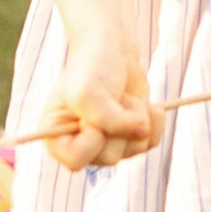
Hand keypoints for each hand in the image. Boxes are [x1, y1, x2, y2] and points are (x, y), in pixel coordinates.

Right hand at [38, 39, 162, 171]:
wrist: (114, 50)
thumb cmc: (92, 68)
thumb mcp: (90, 92)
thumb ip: (110, 120)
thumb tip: (142, 133)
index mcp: (56, 139)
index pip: (76, 160)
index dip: (91, 138)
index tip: (92, 114)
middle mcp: (82, 147)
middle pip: (109, 157)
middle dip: (118, 122)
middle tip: (111, 97)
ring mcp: (108, 144)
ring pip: (134, 150)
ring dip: (135, 117)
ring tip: (122, 97)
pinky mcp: (131, 138)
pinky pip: (152, 143)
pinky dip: (154, 121)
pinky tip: (146, 105)